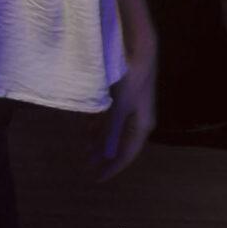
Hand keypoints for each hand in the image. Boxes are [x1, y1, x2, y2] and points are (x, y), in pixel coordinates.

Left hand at [97, 13, 157, 180]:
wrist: (139, 49)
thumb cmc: (131, 78)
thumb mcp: (118, 107)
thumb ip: (111, 131)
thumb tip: (106, 156)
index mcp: (141, 125)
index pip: (127, 154)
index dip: (112, 168)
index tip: (97, 179)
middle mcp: (138, 119)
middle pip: (119, 144)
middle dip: (103, 155)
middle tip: (88, 166)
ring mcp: (131, 107)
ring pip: (113, 131)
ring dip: (99, 140)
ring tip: (84, 149)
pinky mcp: (124, 96)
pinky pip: (110, 118)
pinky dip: (98, 125)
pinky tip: (86, 128)